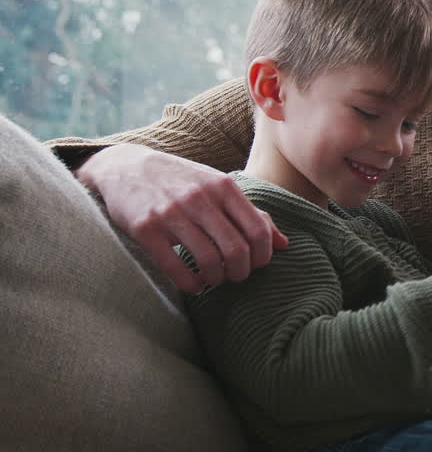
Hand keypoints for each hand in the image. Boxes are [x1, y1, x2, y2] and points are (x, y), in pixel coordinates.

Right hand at [76, 144, 287, 294]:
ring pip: (208, 260)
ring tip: (215, 279)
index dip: (262, 255)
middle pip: (236, 249)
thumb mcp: (220, 188)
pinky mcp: (146, 229)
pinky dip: (190, 284)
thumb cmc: (183, 181)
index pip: (257, 230)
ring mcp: (171, 213)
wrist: (127, 167)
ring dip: (216, 278)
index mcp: (224, 187)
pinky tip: (195, 285)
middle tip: (236, 275)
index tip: (256, 264)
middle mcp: (200, 198)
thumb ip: (252, 214)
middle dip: (241, 271)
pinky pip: (174, 267)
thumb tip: (284, 244)